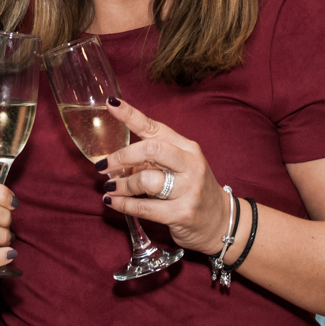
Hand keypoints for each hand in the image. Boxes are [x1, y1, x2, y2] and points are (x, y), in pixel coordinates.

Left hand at [98, 98, 230, 254]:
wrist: (220, 221)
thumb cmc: (192, 189)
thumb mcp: (179, 167)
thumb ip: (152, 160)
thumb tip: (116, 160)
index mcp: (187, 148)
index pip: (155, 127)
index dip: (131, 115)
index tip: (111, 105)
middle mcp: (190, 164)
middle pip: (151, 149)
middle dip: (122, 156)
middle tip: (104, 165)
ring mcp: (188, 189)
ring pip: (146, 180)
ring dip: (122, 184)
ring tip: (110, 187)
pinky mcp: (181, 213)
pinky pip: (144, 207)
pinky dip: (124, 204)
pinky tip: (113, 202)